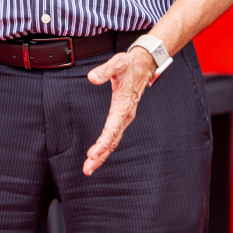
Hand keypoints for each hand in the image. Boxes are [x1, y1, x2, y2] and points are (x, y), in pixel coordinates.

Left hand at [83, 48, 156, 175]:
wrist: (144, 64)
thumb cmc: (129, 65)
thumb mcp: (117, 63)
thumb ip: (104, 71)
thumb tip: (92, 78)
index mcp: (123, 105)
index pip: (112, 128)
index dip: (102, 143)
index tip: (92, 154)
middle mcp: (125, 115)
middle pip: (112, 140)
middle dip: (100, 156)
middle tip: (87, 169)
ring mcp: (124, 117)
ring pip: (113, 140)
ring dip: (102, 154)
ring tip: (89, 167)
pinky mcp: (122, 116)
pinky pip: (114, 135)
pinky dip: (105, 146)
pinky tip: (98, 154)